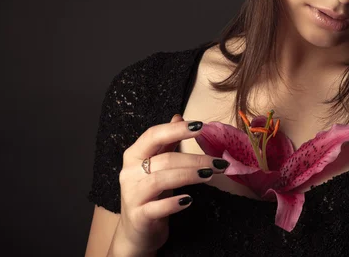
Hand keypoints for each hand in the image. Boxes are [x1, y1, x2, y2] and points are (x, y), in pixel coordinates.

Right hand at [114, 114, 228, 253]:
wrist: (135, 232)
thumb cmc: (149, 194)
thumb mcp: (157, 166)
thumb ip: (167, 142)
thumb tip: (179, 117)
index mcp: (134, 155)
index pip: (154, 135)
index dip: (177, 129)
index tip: (201, 126)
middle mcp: (129, 173)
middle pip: (164, 159)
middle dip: (195, 159)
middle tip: (218, 161)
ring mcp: (132, 195)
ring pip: (162, 180)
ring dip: (189, 176)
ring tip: (209, 175)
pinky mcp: (139, 216)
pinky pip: (157, 207)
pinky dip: (174, 202)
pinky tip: (189, 199)